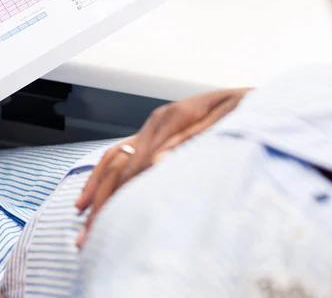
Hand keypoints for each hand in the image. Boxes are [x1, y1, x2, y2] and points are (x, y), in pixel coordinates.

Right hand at [75, 88, 249, 246]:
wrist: (250, 98)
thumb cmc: (244, 112)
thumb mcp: (225, 123)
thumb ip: (190, 142)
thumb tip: (159, 163)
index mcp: (171, 119)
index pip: (138, 164)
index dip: (124, 194)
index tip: (112, 224)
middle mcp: (154, 123)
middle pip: (119, 165)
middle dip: (102, 200)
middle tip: (89, 233)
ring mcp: (151, 127)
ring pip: (113, 159)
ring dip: (95, 188)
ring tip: (81, 216)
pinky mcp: (152, 133)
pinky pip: (119, 153)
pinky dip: (102, 173)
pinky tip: (93, 191)